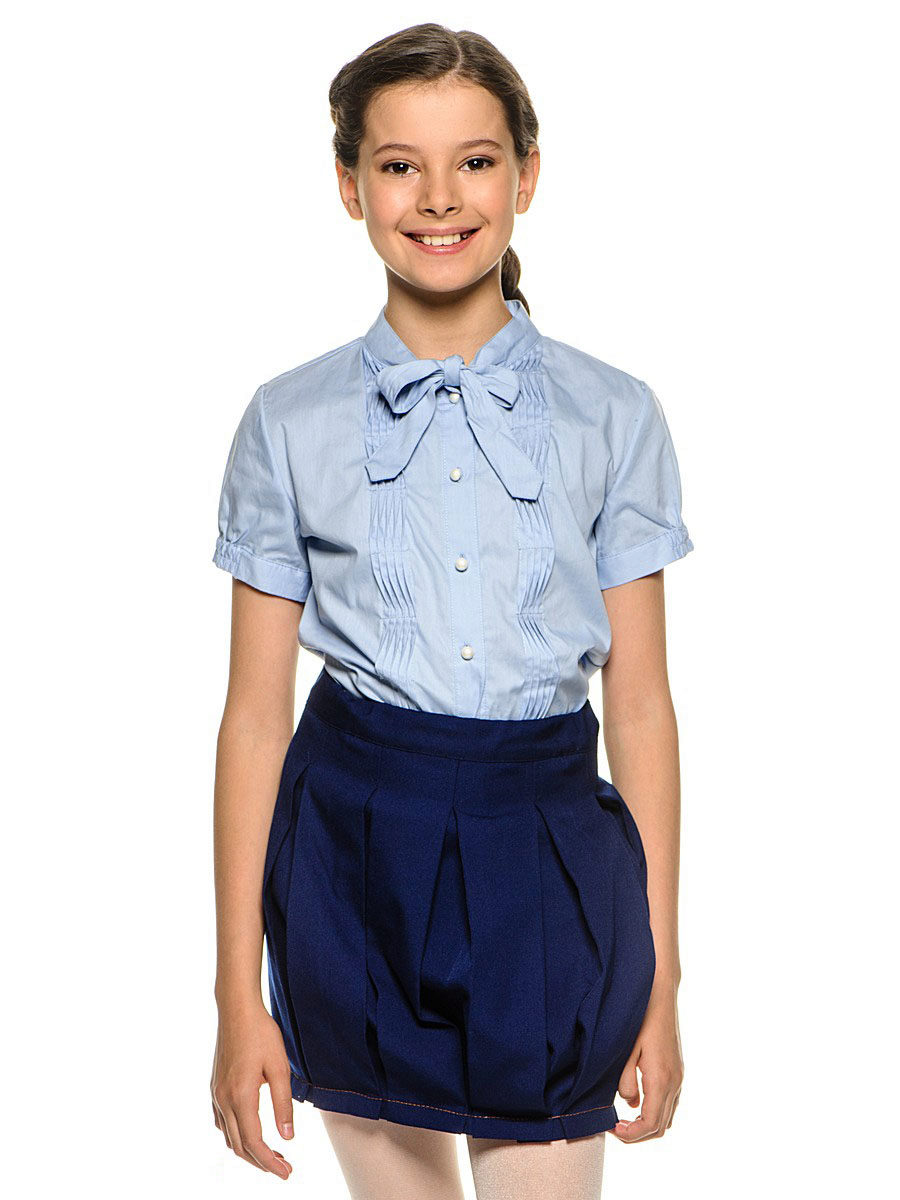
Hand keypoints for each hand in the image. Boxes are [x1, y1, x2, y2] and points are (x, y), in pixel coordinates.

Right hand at [210, 1001, 295, 1178]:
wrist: (237, 1009)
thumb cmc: (261, 1033)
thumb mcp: (279, 1067)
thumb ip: (283, 1104)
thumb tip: (288, 1137)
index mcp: (241, 1096)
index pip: (254, 1142)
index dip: (271, 1162)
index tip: (287, 1173)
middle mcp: (223, 1099)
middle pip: (239, 1145)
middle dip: (262, 1162)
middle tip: (284, 1169)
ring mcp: (216, 1093)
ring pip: (229, 1136)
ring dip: (248, 1151)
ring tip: (271, 1155)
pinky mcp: (215, 1086)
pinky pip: (222, 1122)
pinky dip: (236, 1136)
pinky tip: (249, 1132)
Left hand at [611, 976, 683, 1141]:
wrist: (660, 993)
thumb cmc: (640, 1017)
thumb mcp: (626, 1049)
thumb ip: (625, 1080)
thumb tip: (629, 1104)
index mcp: (660, 1079)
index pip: (650, 1123)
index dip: (631, 1135)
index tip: (612, 1130)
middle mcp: (674, 1082)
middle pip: (660, 1126)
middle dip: (638, 1134)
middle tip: (616, 1128)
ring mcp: (678, 1077)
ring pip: (667, 1117)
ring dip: (648, 1124)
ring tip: (624, 1119)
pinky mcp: (677, 1070)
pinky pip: (670, 1102)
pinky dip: (656, 1111)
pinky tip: (638, 1101)